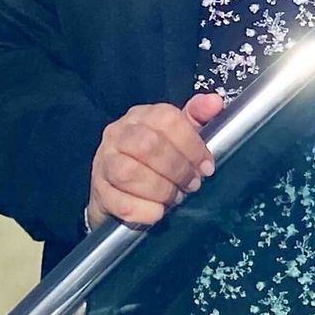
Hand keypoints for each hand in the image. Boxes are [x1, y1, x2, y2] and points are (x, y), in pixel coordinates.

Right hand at [85, 92, 223, 229]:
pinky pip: (121, 202)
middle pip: (148, 146)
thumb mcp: (176, 133)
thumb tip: (214, 102)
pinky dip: (145, 210)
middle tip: (192, 185)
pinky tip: (158, 212)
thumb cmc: (152, 157)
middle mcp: (119, 133)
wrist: (116, 186)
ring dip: (160, 190)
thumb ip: (197, 116)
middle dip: (177, 169)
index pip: (167, 120)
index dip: (192, 145)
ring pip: (130, 173)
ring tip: (174, 197)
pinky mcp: (99, 191)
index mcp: (142, 115)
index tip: (206, 166)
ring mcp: (104, 162)